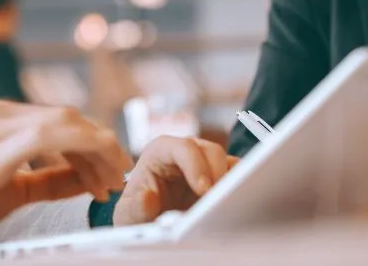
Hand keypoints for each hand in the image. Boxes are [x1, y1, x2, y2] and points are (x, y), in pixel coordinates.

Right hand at [0, 100, 132, 244]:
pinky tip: (93, 173)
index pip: (61, 120)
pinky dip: (80, 150)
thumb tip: (89, 179)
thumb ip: (50, 179)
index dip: (93, 142)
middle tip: (118, 176)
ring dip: (96, 151)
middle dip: (101, 146)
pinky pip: (50, 136)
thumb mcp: (10, 189)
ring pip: (64, 123)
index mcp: (2, 118)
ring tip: (109, 181)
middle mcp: (0, 113)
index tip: (111, 168)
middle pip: (68, 118)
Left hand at [113, 136, 238, 225]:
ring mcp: (203, 161)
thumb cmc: (137, 210)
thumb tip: (147, 198)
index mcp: (161, 150)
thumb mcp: (129, 213)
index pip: (184, 148)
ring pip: (226, 160)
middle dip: (216, 175)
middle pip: (210, 151)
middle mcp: (185, 151)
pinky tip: (231, 201)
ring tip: (223, 204)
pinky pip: (236, 172)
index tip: (203, 190)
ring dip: (229, 181)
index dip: (196, 166)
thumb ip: (135, 207)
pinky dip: (238, 184)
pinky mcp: (218, 174)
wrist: (149, 220)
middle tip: (217, 201)